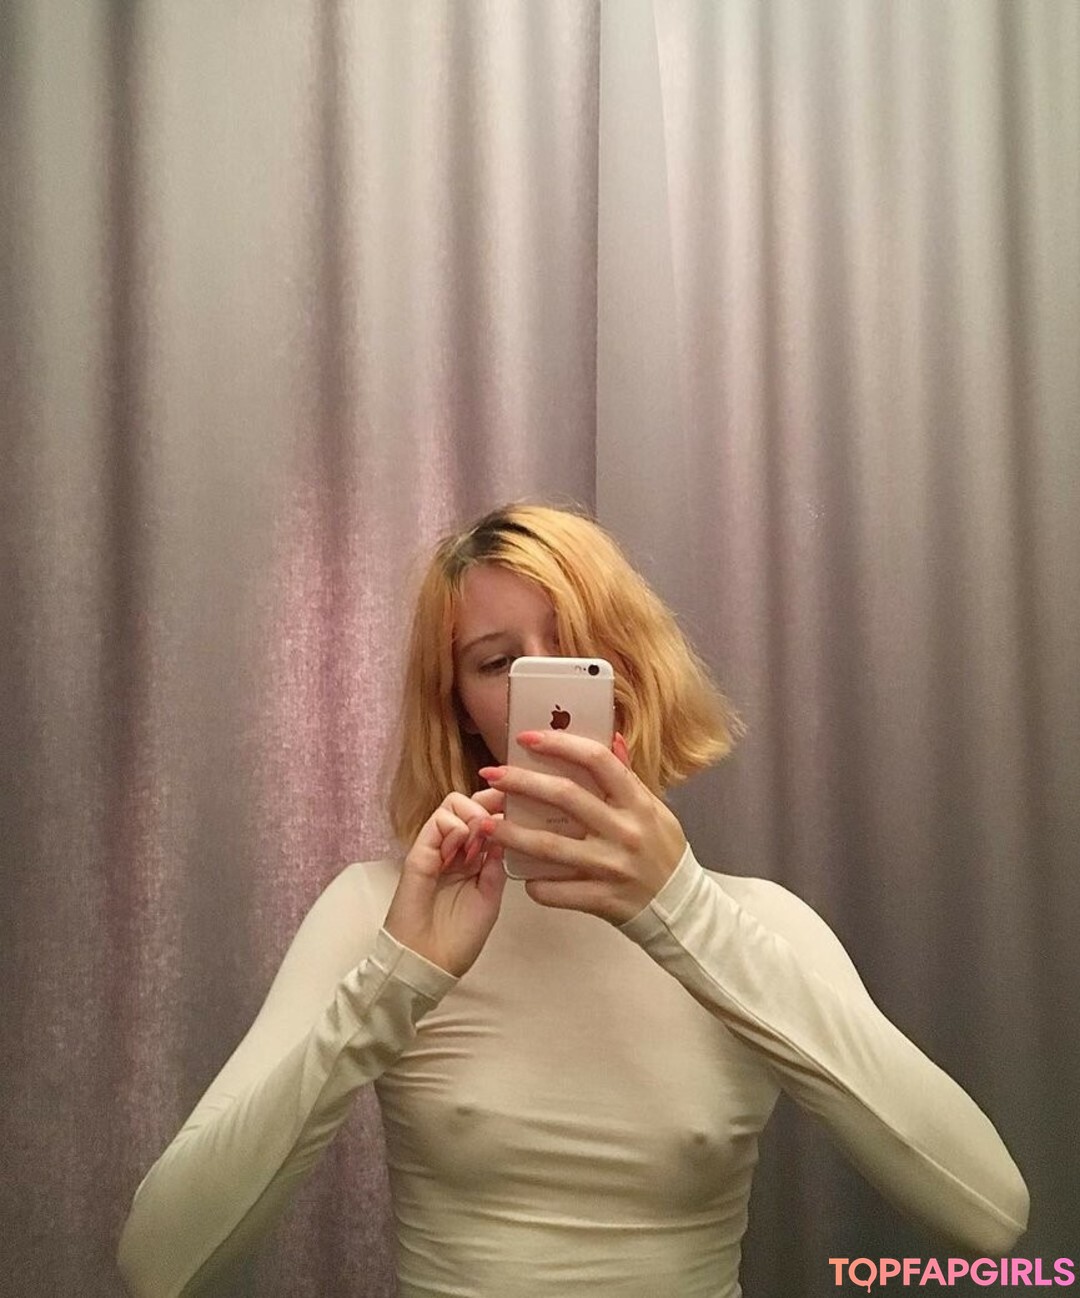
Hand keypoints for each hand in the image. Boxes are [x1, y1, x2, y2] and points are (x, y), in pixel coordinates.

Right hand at [383, 788, 506, 976]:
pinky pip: (436, 823)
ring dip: (472, 818)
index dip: (500, 806)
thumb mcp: (490, 896)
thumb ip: (496, 862)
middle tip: (497, 826)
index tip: (519, 806)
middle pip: (468, 802)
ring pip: (452, 804)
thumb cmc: (459, 937)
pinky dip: (455, 830)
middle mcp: (454, 848)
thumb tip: (505, 828)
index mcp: (472, 858)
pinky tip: (461, 854)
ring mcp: (435, 848)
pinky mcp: (419, 854)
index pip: (485, 817)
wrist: (429, 962)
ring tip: (477, 848)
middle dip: (488, 804)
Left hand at [479, 731, 686, 924]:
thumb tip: (611, 737)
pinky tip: (518, 874)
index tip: (527, 738)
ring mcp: (611, 867)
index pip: (597, 761)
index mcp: (637, 803)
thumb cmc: (663, 852)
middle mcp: (624, 832)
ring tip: (484, 824)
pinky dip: (533, 883)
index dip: (561, 744)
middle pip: (565, 797)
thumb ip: (628, 776)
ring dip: (511, 833)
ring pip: (550, 846)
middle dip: (521, 782)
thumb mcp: (655, 809)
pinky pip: (556, 891)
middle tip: (491, 775)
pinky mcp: (600, 899)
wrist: (681, 908)